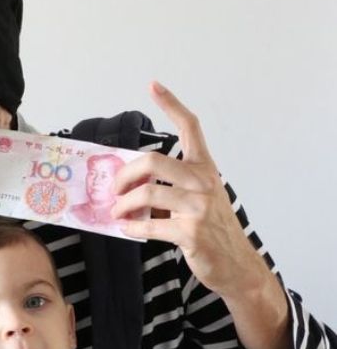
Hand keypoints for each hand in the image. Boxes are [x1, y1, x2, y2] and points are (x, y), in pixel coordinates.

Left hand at [112, 81, 291, 348]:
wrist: (234, 263)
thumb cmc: (212, 229)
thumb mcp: (200, 199)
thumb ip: (172, 187)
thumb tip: (129, 185)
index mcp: (205, 169)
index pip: (191, 127)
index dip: (172, 104)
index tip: (153, 85)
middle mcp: (203, 182)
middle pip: (154, 161)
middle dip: (125, 174)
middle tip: (114, 188)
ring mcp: (198, 207)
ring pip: (148, 194)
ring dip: (123, 204)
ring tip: (116, 212)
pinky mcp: (191, 233)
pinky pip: (150, 226)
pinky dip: (132, 227)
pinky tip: (125, 229)